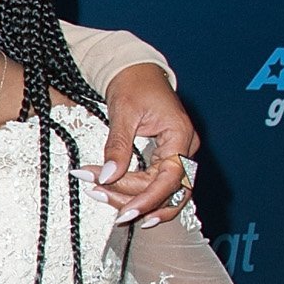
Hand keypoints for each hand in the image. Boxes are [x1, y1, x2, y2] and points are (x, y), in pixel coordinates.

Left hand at [91, 64, 199, 223]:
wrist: (137, 72)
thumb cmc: (134, 84)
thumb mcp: (123, 112)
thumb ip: (117, 146)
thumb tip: (108, 176)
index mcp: (180, 135)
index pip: (170, 178)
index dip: (148, 199)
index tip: (125, 212)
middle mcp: (185, 148)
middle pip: (168, 191)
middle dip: (135, 200)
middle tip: (99, 195)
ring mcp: (178, 154)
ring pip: (164, 193)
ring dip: (134, 200)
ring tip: (101, 195)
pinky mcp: (166, 158)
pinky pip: (158, 185)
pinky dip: (137, 194)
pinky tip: (119, 202)